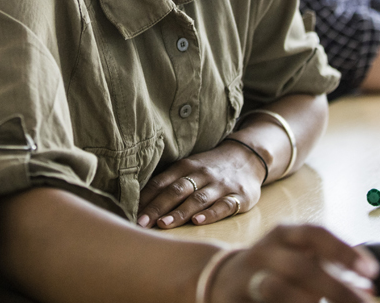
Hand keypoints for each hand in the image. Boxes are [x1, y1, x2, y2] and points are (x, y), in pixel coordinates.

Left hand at [136, 141, 264, 229]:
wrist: (248, 156)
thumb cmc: (210, 168)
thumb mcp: (189, 168)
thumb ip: (169, 182)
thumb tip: (139, 203)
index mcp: (185, 167)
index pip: (162, 183)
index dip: (146, 198)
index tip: (132, 213)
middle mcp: (201, 175)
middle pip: (176, 190)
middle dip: (157, 207)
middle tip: (142, 223)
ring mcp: (220, 185)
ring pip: (197, 199)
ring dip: (180, 212)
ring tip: (164, 224)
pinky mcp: (239, 196)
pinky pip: (224, 205)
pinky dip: (210, 214)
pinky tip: (198, 222)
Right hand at [211, 225, 377, 302]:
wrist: (223, 279)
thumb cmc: (274, 268)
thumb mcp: (299, 257)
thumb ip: (331, 270)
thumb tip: (367, 290)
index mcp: (284, 235)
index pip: (315, 234)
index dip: (344, 251)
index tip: (371, 271)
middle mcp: (265, 252)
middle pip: (300, 266)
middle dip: (335, 287)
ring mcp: (247, 276)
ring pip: (276, 288)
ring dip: (305, 301)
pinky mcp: (235, 299)